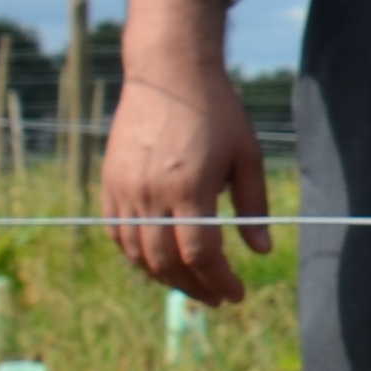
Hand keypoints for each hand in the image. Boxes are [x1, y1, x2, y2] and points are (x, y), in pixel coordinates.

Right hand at [103, 0, 270, 303]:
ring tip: (190, 284)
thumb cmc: (216, 111)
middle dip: (194, 288)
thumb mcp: (247, 156)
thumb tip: (261, 250)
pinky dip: (136, 255)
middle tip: (216, 297)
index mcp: (190, 189)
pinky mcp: (110, 181)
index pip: (201, 255)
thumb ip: (253, 206)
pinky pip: (117, 233)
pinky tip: (158, 260)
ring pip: (137, 253)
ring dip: (164, 276)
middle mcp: (151, 194)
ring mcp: (125, 189)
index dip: (219, 281)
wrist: (168, 72)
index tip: (236, 294)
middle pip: (167, 262)